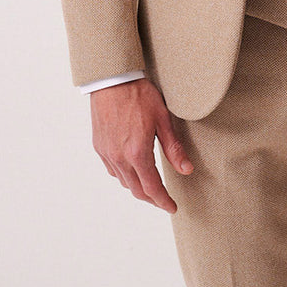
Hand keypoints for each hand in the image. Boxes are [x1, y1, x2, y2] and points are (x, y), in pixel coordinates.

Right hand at [90, 77, 193, 212]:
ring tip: (150, 184)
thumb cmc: (139, 94)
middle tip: (163, 200)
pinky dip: (124, 175)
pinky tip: (132, 168)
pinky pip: (112, 170)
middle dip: (151, 198)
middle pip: (136, 190)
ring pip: (123, 181)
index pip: (152, 188)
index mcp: (137, 152)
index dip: (163, 201)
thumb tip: (187, 170)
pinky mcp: (99, 146)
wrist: (112, 79)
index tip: (172, 207)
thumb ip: (174, 148)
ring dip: (137, 187)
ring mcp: (107, 153)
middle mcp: (119, 157)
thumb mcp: (162, 118)